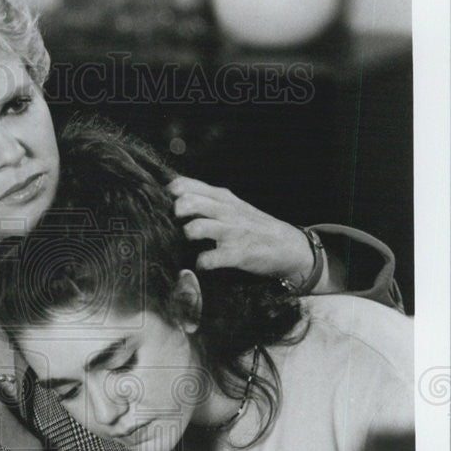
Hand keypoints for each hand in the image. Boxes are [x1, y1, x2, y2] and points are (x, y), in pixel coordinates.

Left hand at [167, 177, 313, 281]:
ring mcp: (232, 232)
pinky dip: (201, 263)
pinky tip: (201, 265)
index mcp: (221, 197)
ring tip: (186, 245)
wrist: (289, 246)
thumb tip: (175, 200)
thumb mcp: (232, 206)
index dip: (167, 195)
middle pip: (187, 202)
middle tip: (171, 227)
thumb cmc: (253, 226)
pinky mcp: (238, 254)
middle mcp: (225, 211)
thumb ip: (207, 201)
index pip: (185, 185)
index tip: (161, 207)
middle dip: (173, 214)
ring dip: (186, 236)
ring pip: (196, 227)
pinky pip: (210, 258)